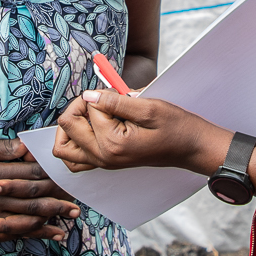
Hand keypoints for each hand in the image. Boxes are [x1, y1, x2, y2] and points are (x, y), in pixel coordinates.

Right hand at [0, 138, 80, 245]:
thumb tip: (28, 148)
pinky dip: (20, 235)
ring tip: (62, 230)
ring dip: (43, 225)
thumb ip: (4, 150)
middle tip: (75, 209)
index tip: (70, 180)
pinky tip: (30, 238)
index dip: (52, 178)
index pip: (31, 176)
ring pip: (20, 221)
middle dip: (55, 205)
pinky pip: (3, 232)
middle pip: (31, 201)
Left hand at [54, 90, 224, 174]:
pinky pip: (76, 159)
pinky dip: (75, 142)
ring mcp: (103, 163)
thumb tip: (88, 95)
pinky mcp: (107, 162)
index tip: (117, 92)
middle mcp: (103, 157)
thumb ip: (114, 102)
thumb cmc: (175, 126)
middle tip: (100, 99)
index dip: (99, 94)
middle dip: (78, 107)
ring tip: (89, 114)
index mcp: (111, 144)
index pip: (86, 109)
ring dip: (70, 128)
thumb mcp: (147, 108)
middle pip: (66, 128)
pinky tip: (89, 128)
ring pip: (65, 149)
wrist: (191, 147)